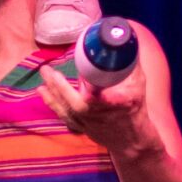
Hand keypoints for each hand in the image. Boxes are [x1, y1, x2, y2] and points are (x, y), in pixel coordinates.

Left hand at [37, 59, 155, 157]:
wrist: (132, 140)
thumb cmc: (135, 109)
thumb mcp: (139, 85)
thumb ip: (130, 65)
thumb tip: (124, 41)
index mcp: (118, 105)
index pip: (106, 100)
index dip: (98, 95)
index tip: (87, 86)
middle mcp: (100, 115)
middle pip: (76, 103)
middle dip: (60, 87)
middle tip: (48, 70)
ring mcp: (89, 124)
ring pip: (67, 110)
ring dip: (53, 93)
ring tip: (44, 76)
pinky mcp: (81, 128)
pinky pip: (64, 116)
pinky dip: (53, 104)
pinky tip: (43, 91)